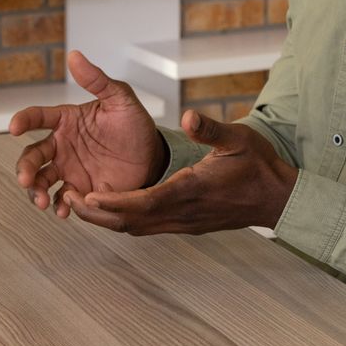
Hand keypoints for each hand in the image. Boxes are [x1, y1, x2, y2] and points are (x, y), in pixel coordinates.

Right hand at [11, 50, 166, 217]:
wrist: (154, 157)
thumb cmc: (136, 125)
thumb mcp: (121, 98)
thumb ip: (97, 80)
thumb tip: (75, 56)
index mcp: (68, 120)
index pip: (38, 117)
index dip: (23, 120)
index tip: (15, 127)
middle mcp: (62, 145)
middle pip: (33, 155)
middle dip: (25, 168)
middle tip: (27, 179)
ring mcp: (69, 168)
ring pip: (41, 179)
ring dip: (36, 190)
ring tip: (43, 200)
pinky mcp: (80, 188)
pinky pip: (61, 198)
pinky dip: (58, 205)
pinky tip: (63, 210)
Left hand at [63, 111, 298, 235]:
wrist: (277, 198)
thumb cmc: (259, 165)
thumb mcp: (238, 139)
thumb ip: (210, 129)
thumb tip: (187, 116)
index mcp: (191, 191)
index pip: (143, 203)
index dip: (112, 203)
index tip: (85, 197)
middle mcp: (183, 213)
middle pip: (131, 223)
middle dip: (98, 215)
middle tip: (68, 200)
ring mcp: (185, 223)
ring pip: (138, 228)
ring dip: (109, 220)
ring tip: (82, 205)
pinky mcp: (187, 224)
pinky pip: (149, 227)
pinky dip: (126, 220)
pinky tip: (115, 208)